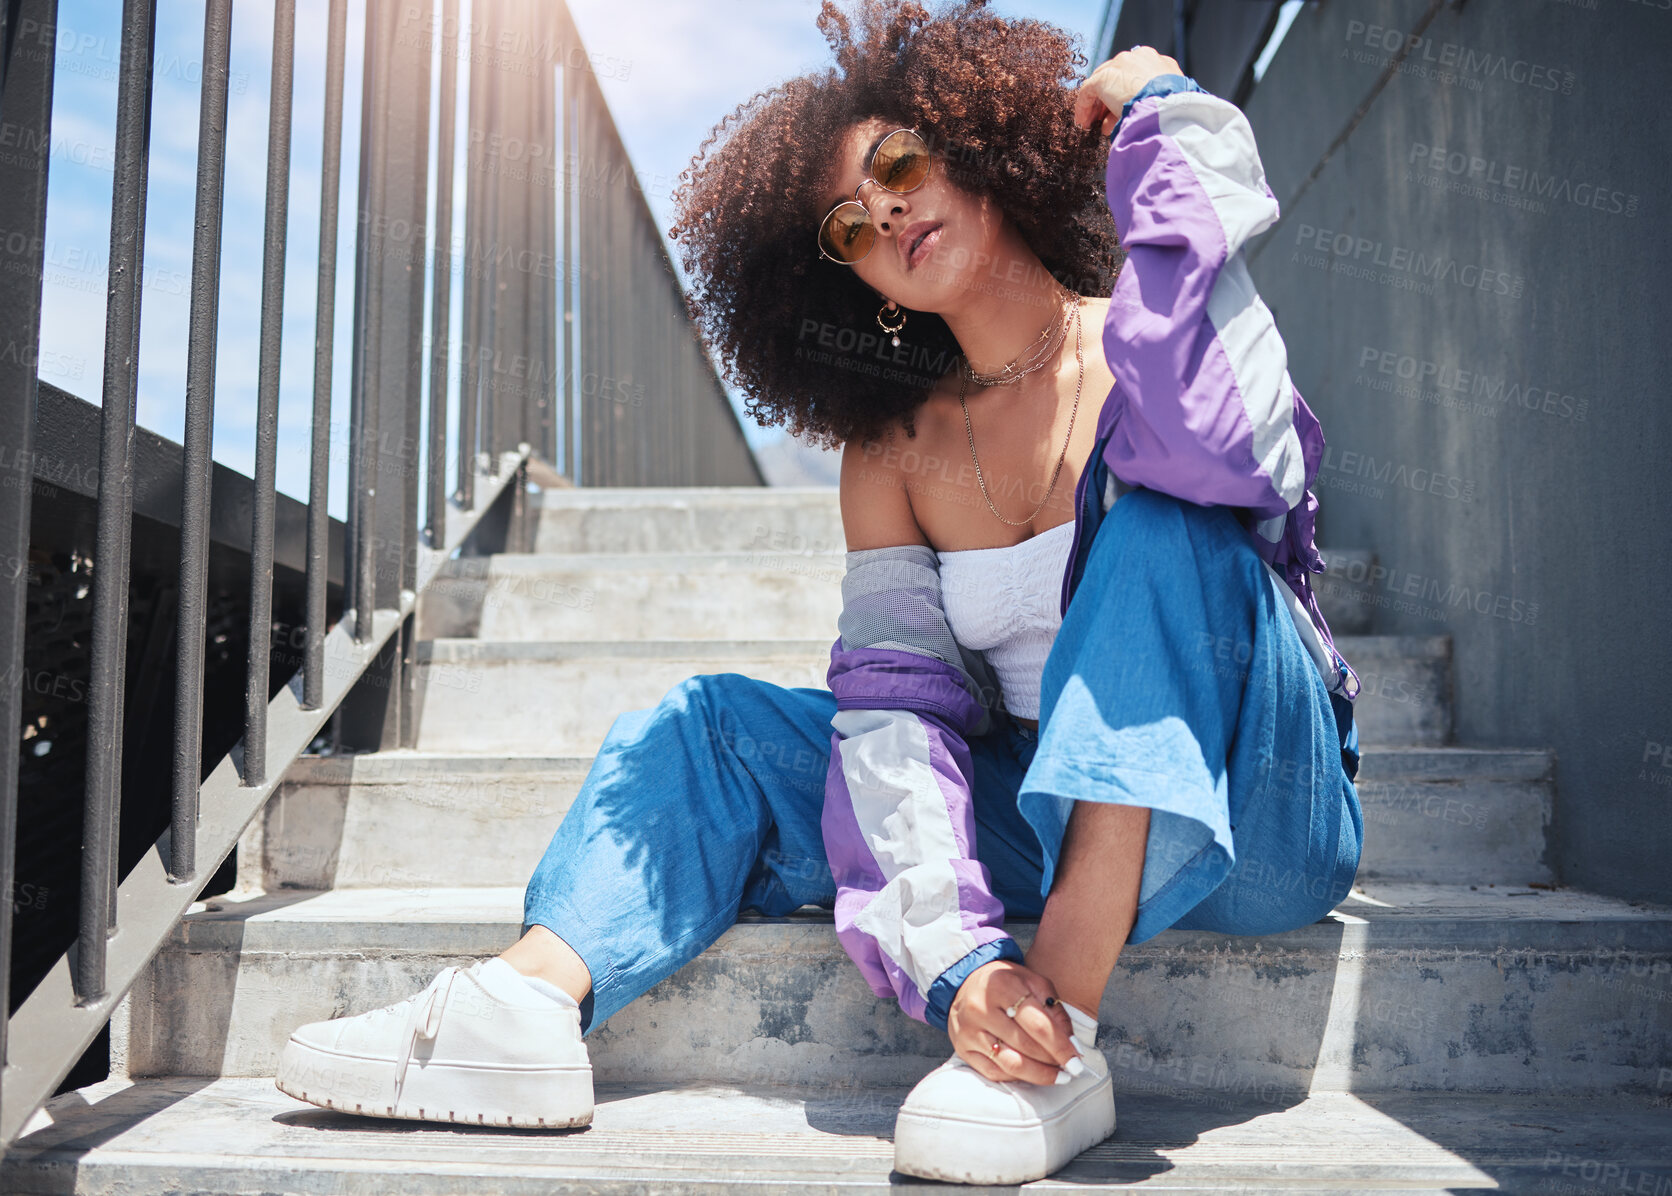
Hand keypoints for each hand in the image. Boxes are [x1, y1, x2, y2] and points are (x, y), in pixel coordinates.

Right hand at [946, 959, 1083, 1084]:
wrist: (965, 981)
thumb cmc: (1005, 982)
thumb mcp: (1033, 982)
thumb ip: (1054, 1010)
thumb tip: (1071, 1045)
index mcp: (1002, 986)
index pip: (1038, 1025)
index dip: (1061, 1047)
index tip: (1076, 1061)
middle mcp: (981, 1009)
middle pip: (1026, 1046)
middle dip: (1053, 1061)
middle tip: (1070, 1069)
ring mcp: (969, 1031)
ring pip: (1010, 1064)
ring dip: (1039, 1075)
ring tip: (1057, 1076)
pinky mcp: (962, 1048)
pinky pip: (994, 1072)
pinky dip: (1017, 1077)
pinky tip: (1031, 1073)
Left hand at [1073, 46, 1182, 136]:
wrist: (1167, 110)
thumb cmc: (1172, 112)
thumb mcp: (1168, 102)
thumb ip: (1151, 101)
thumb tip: (1132, 113)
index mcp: (1158, 63)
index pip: (1135, 74)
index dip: (1126, 93)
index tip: (1122, 110)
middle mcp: (1139, 58)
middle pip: (1117, 76)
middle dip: (1110, 98)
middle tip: (1105, 119)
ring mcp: (1121, 64)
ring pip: (1102, 82)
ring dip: (1098, 104)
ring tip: (1095, 124)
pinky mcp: (1105, 77)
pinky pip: (1088, 91)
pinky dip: (1084, 107)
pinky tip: (1084, 122)